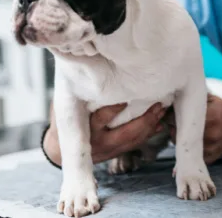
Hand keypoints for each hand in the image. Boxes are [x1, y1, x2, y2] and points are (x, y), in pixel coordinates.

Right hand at [44, 102, 166, 164]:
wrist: (59, 152)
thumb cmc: (63, 121)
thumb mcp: (63, 107)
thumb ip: (76, 92)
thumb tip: (83, 68)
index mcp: (85, 129)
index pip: (101, 119)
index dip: (114, 109)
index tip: (127, 98)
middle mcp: (98, 142)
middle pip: (124, 134)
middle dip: (144, 121)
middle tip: (157, 106)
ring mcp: (108, 150)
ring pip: (133, 140)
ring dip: (150, 126)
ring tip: (161, 111)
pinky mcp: (115, 152)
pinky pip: (134, 144)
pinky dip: (148, 133)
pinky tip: (159, 124)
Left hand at [168, 94, 221, 164]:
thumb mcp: (211, 99)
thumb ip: (195, 98)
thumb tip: (175, 96)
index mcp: (210, 116)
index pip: (179, 118)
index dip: (170, 116)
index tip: (168, 114)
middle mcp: (210, 133)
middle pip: (177, 134)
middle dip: (173, 128)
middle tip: (174, 123)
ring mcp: (210, 147)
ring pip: (183, 146)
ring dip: (178, 139)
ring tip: (182, 131)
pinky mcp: (210, 157)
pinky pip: (192, 155)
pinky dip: (188, 150)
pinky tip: (189, 142)